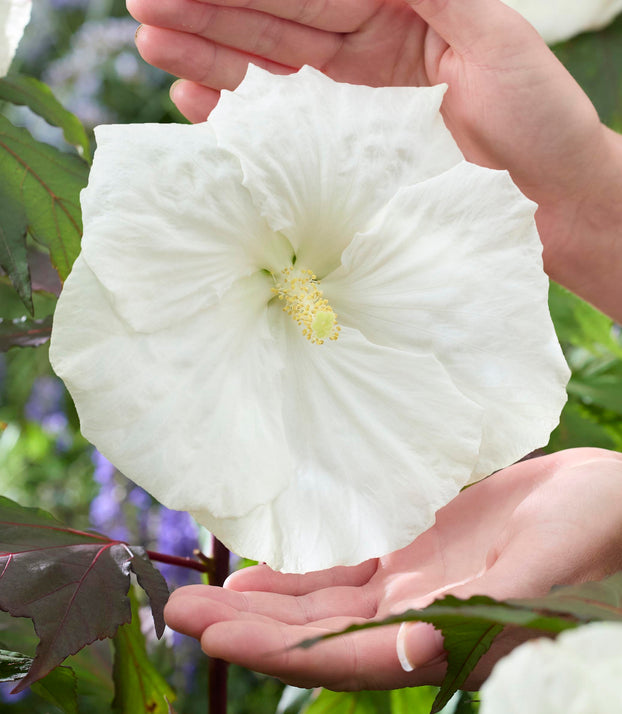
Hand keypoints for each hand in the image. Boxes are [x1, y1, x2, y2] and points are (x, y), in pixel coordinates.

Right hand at [127, 0, 621, 320]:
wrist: (551, 204)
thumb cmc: (540, 121)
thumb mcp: (498, 42)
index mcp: (396, 24)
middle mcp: (362, 66)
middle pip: (272, 33)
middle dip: (206, 18)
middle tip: (141, 9)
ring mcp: (347, 118)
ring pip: (265, 80)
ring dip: (207, 64)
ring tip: (152, 50)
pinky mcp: (342, 165)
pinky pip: (278, 137)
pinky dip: (237, 123)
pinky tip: (197, 106)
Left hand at [164, 448, 621, 689]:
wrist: (603, 505)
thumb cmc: (588, 540)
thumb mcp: (536, 577)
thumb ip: (477, 617)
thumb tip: (413, 651)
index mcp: (441, 638)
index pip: (341, 656)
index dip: (275, 649)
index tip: (213, 633)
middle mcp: (415, 623)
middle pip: (314, 635)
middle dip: (246, 626)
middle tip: (178, 610)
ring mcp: (411, 589)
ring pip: (322, 605)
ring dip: (263, 602)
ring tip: (204, 595)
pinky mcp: (415, 555)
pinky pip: (344, 571)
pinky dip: (300, 575)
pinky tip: (261, 571)